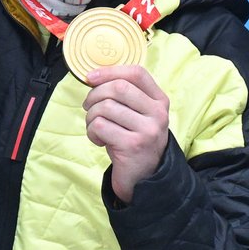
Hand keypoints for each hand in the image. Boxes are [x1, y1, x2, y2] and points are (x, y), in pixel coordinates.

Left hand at [82, 64, 172, 202]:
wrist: (144, 178)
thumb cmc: (134, 140)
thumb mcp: (137, 115)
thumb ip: (124, 96)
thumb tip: (94, 77)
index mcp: (159, 101)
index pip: (137, 73)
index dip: (110, 71)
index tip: (91, 77)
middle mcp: (157, 114)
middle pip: (118, 88)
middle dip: (94, 95)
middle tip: (88, 107)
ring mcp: (147, 130)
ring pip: (105, 107)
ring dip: (90, 116)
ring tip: (94, 127)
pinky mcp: (132, 146)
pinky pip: (99, 126)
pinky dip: (91, 132)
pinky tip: (99, 140)